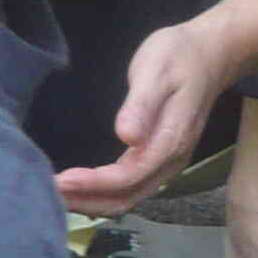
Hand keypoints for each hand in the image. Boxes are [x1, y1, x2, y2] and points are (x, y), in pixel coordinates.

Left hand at [52, 18, 232, 215]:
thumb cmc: (178, 57)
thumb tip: (126, 137)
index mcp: (170, 141)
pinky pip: (132, 188)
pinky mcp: (161, 159)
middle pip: (127, 197)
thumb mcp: (156, 71)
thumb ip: (141, 105)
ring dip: (93, 202)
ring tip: (58, 195)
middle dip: (87, 201)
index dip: (93, 184)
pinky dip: (104, 194)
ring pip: (129, 197)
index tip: (59, 180)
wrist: (209, 55)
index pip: (127, 176)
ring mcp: (168, 163)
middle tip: (48, 194)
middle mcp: (171, 161)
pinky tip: (81, 188)